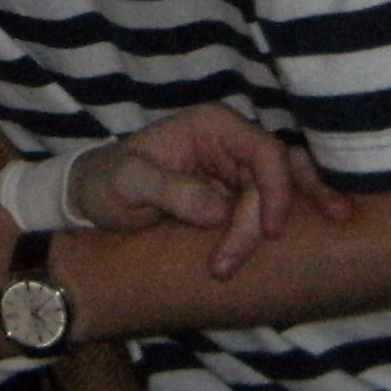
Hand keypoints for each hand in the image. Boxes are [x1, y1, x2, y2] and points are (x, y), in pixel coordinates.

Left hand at [69, 104, 353, 276]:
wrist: (92, 196)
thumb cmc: (106, 181)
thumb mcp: (126, 183)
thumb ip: (169, 190)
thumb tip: (219, 211)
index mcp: (211, 125)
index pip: (264, 151)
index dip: (276, 190)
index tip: (269, 232)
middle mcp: (231, 142)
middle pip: (274, 178)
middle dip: (262, 223)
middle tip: (225, 265)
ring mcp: (235, 168)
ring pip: (276, 195)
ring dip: (267, 230)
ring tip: (246, 261)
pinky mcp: (234, 194)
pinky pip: (266, 208)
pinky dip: (276, 226)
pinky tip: (297, 241)